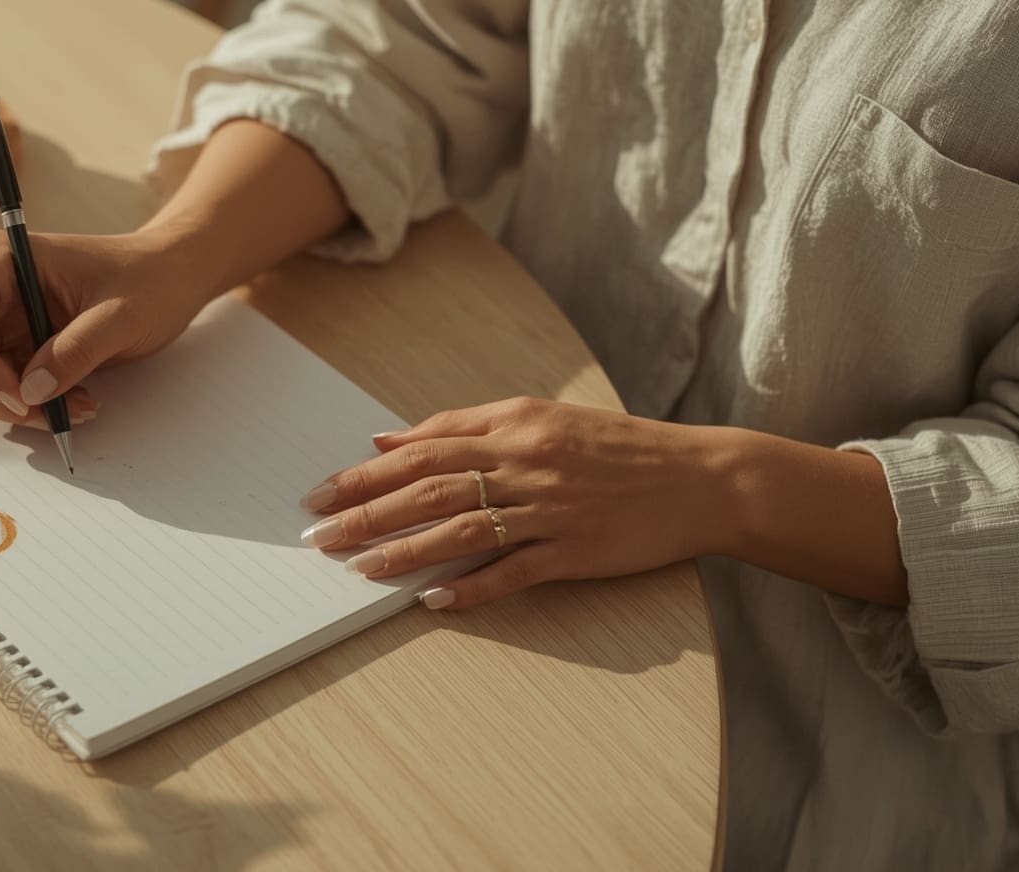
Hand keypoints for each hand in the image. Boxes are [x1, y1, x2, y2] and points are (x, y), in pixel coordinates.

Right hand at [0, 228, 212, 427]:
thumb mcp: (119, 318)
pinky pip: (8, 384)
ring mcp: (2, 314)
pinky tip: (76, 400)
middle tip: (58, 416)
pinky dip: (36, 402)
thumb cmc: (150, 280)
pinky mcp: (18, 339)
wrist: (172, 277)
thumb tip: (31, 392)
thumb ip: (74, 351)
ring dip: (25, 405)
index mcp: (0, 260)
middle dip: (6, 395)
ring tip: (80, 408)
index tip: (24, 398)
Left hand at [300, 397, 746, 608]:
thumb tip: (388, 440)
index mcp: (514, 424)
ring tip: (359, 568)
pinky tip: (433, 600)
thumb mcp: (541, 417)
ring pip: (462, 528)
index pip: (423, 448)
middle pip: (429, 487)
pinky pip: (513, 571)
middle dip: (366, 511)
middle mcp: (527, 462)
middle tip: (319, 533)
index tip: (323, 491)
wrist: (699, 478)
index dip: (367, 472)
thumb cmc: (616, 448)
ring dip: (404, 550)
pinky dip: (472, 587)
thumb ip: (466, 426)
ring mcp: (551, 508)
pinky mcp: (576, 550)